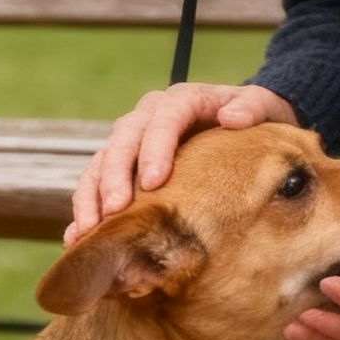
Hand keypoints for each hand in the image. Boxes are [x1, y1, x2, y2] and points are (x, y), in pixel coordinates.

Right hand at [66, 83, 297, 243]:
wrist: (242, 128)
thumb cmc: (253, 118)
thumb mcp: (263, 105)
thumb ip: (252, 106)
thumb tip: (232, 117)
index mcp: (182, 100)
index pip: (163, 118)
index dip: (154, 148)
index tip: (154, 182)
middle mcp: (149, 116)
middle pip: (123, 141)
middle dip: (114, 176)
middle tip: (114, 211)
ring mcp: (133, 141)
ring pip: (100, 163)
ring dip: (91, 196)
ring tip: (90, 231)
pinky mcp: (123, 166)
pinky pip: (95, 184)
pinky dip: (85, 210)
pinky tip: (76, 239)